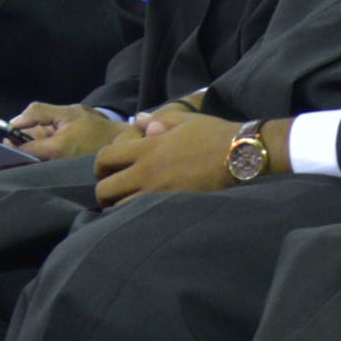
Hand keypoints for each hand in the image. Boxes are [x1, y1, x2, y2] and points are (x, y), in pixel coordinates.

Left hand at [10, 101, 123, 162]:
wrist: (119, 144)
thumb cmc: (95, 126)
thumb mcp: (68, 112)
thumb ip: (39, 113)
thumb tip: (14, 122)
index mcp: (55, 150)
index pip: (22, 151)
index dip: (11, 143)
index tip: (7, 135)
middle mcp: (54, 166)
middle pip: (25, 159)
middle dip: (19, 147)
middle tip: (19, 135)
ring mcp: (58, 172)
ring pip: (34, 162)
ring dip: (31, 150)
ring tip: (39, 140)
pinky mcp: (62, 174)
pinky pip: (44, 164)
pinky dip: (40, 155)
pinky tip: (46, 145)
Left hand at [92, 110, 255, 204]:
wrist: (240, 156)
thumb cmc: (214, 134)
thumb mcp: (184, 121)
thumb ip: (157, 121)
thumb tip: (139, 120)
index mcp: (147, 149)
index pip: (105, 158)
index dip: (99, 165)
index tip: (105, 170)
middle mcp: (147, 173)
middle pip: (105, 190)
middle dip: (103, 191)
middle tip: (113, 191)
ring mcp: (158, 195)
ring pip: (120, 210)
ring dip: (119, 207)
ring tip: (127, 205)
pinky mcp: (172, 209)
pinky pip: (143, 219)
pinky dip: (137, 218)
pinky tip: (144, 215)